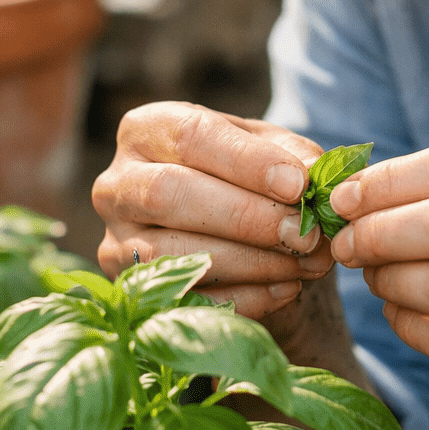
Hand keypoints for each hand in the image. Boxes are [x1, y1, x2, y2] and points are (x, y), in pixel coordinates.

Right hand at [92, 102, 336, 323]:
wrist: (230, 233)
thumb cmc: (247, 177)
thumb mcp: (270, 151)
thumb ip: (294, 156)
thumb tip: (314, 175)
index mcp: (146, 129)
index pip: (190, 136)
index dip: (245, 161)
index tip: (298, 185)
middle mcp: (116, 183)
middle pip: (169, 193)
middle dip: (246, 217)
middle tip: (305, 234)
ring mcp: (115, 241)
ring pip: (169, 253)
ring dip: (249, 262)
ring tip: (306, 264)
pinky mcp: (128, 292)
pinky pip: (181, 300)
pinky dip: (242, 298)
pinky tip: (287, 289)